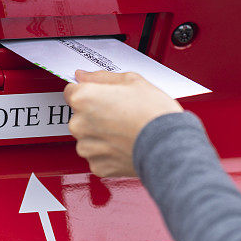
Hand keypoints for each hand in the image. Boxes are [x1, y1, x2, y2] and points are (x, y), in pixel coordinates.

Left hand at [63, 69, 183, 176]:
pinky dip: (107, 152)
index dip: (89, 92)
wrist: (168, 146)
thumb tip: (83, 75)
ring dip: (100, 134)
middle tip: (120, 112)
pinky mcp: (96, 166)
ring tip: (124, 130)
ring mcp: (86, 147)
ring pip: (87, 136)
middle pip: (79, 115)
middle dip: (95, 114)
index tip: (102, 96)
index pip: (72, 90)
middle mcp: (79, 123)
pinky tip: (124, 144)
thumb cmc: (154, 113)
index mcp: (84, 98)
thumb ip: (101, 77)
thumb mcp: (132, 81)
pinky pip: (97, 155)